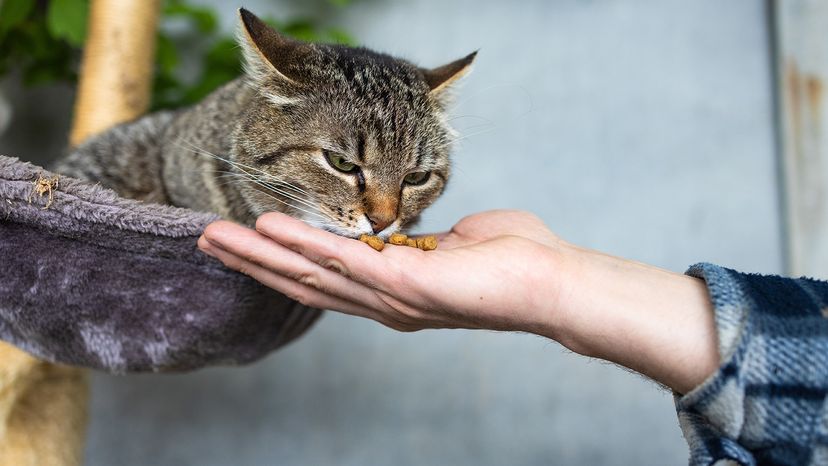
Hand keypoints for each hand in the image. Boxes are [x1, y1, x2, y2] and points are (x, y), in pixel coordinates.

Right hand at [198, 210, 718, 393]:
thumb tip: (422, 231)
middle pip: (304, 281)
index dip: (283, 262)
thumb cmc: (513, 260)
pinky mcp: (404, 284)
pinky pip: (343, 261)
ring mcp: (390, 297)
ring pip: (311, 273)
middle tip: (208, 241)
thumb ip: (428, 239)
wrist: (550, 281)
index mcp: (393, 289)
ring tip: (217, 235)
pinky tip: (269, 229)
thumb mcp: (458, 242)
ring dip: (261, 254)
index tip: (249, 241)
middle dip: (254, 261)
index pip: (326, 277)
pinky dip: (302, 245)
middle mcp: (383, 301)